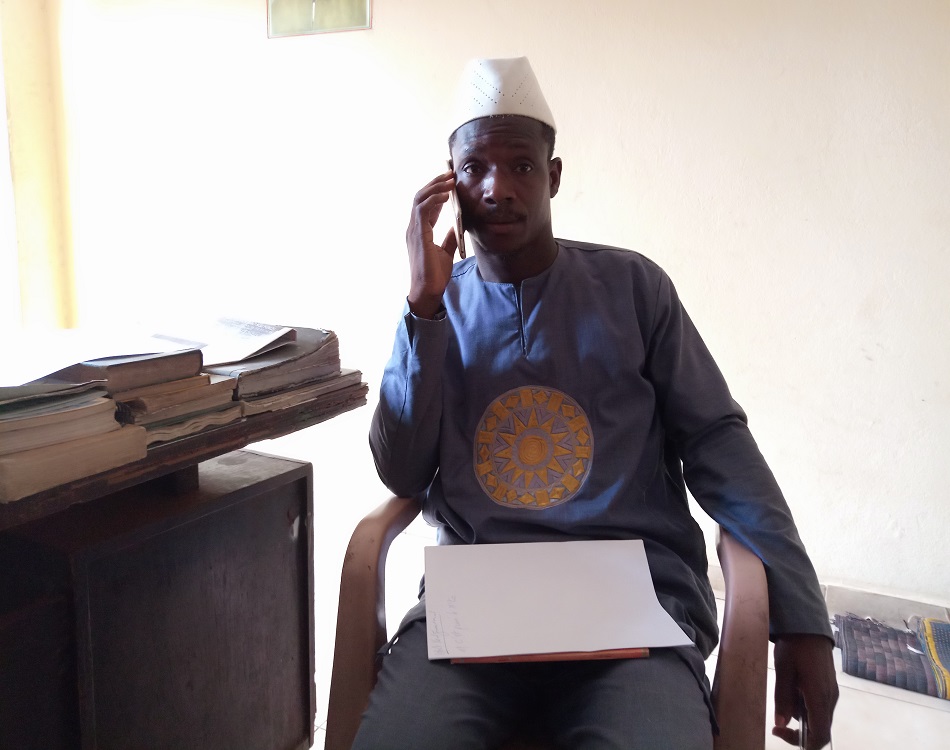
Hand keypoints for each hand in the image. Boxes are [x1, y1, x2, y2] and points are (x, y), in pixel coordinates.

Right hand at [406, 171, 459, 318]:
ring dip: (435, 187)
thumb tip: (457, 226)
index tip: (449, 182)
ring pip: (420, 199)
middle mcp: (413, 228)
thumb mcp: (445, 252)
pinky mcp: (418, 235)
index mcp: (419, 231)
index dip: (436, 191)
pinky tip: (446, 194)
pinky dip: (434, 199)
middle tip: (449, 173)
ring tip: (449, 178)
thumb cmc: (434, 275)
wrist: (429, 291)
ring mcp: (413, 231)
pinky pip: (423, 210)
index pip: (425, 205)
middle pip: (421, 197)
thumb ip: (449, 237)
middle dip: (435, 183)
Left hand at [772, 634, 838, 748]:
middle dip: (800, 733)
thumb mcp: (783, 670)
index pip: (820, 734)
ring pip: (820, 718)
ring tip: (784, 701)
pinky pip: (820, 707)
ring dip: (803, 720)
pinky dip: (807, 709)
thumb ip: (783, 699)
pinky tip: (793, 693)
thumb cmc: (794, 645)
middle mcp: (830, 698)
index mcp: (819, 696)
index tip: (780, 732)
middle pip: (821, 730)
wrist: (809, 625)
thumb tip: (781, 724)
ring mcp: (832, 693)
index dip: (802, 742)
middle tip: (777, 725)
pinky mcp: (829, 687)